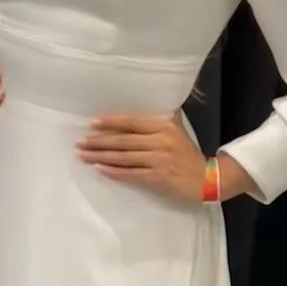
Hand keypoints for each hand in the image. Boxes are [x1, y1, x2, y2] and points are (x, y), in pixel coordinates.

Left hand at [77, 112, 251, 203]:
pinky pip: (131, 173)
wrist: (206, 178)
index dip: (111, 122)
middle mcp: (160, 140)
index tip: (92, 123)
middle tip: (80, 142)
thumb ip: (160, 118)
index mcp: (164, 125)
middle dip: (99, 141)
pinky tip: (99, 169)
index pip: (131, 121)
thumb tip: (139, 108)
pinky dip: (114, 171)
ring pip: (124, 156)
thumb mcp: (177, 129)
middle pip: (123, 139)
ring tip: (83, 155)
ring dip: (101, 156)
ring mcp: (158, 159)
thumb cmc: (187, 153)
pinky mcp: (158, 177)